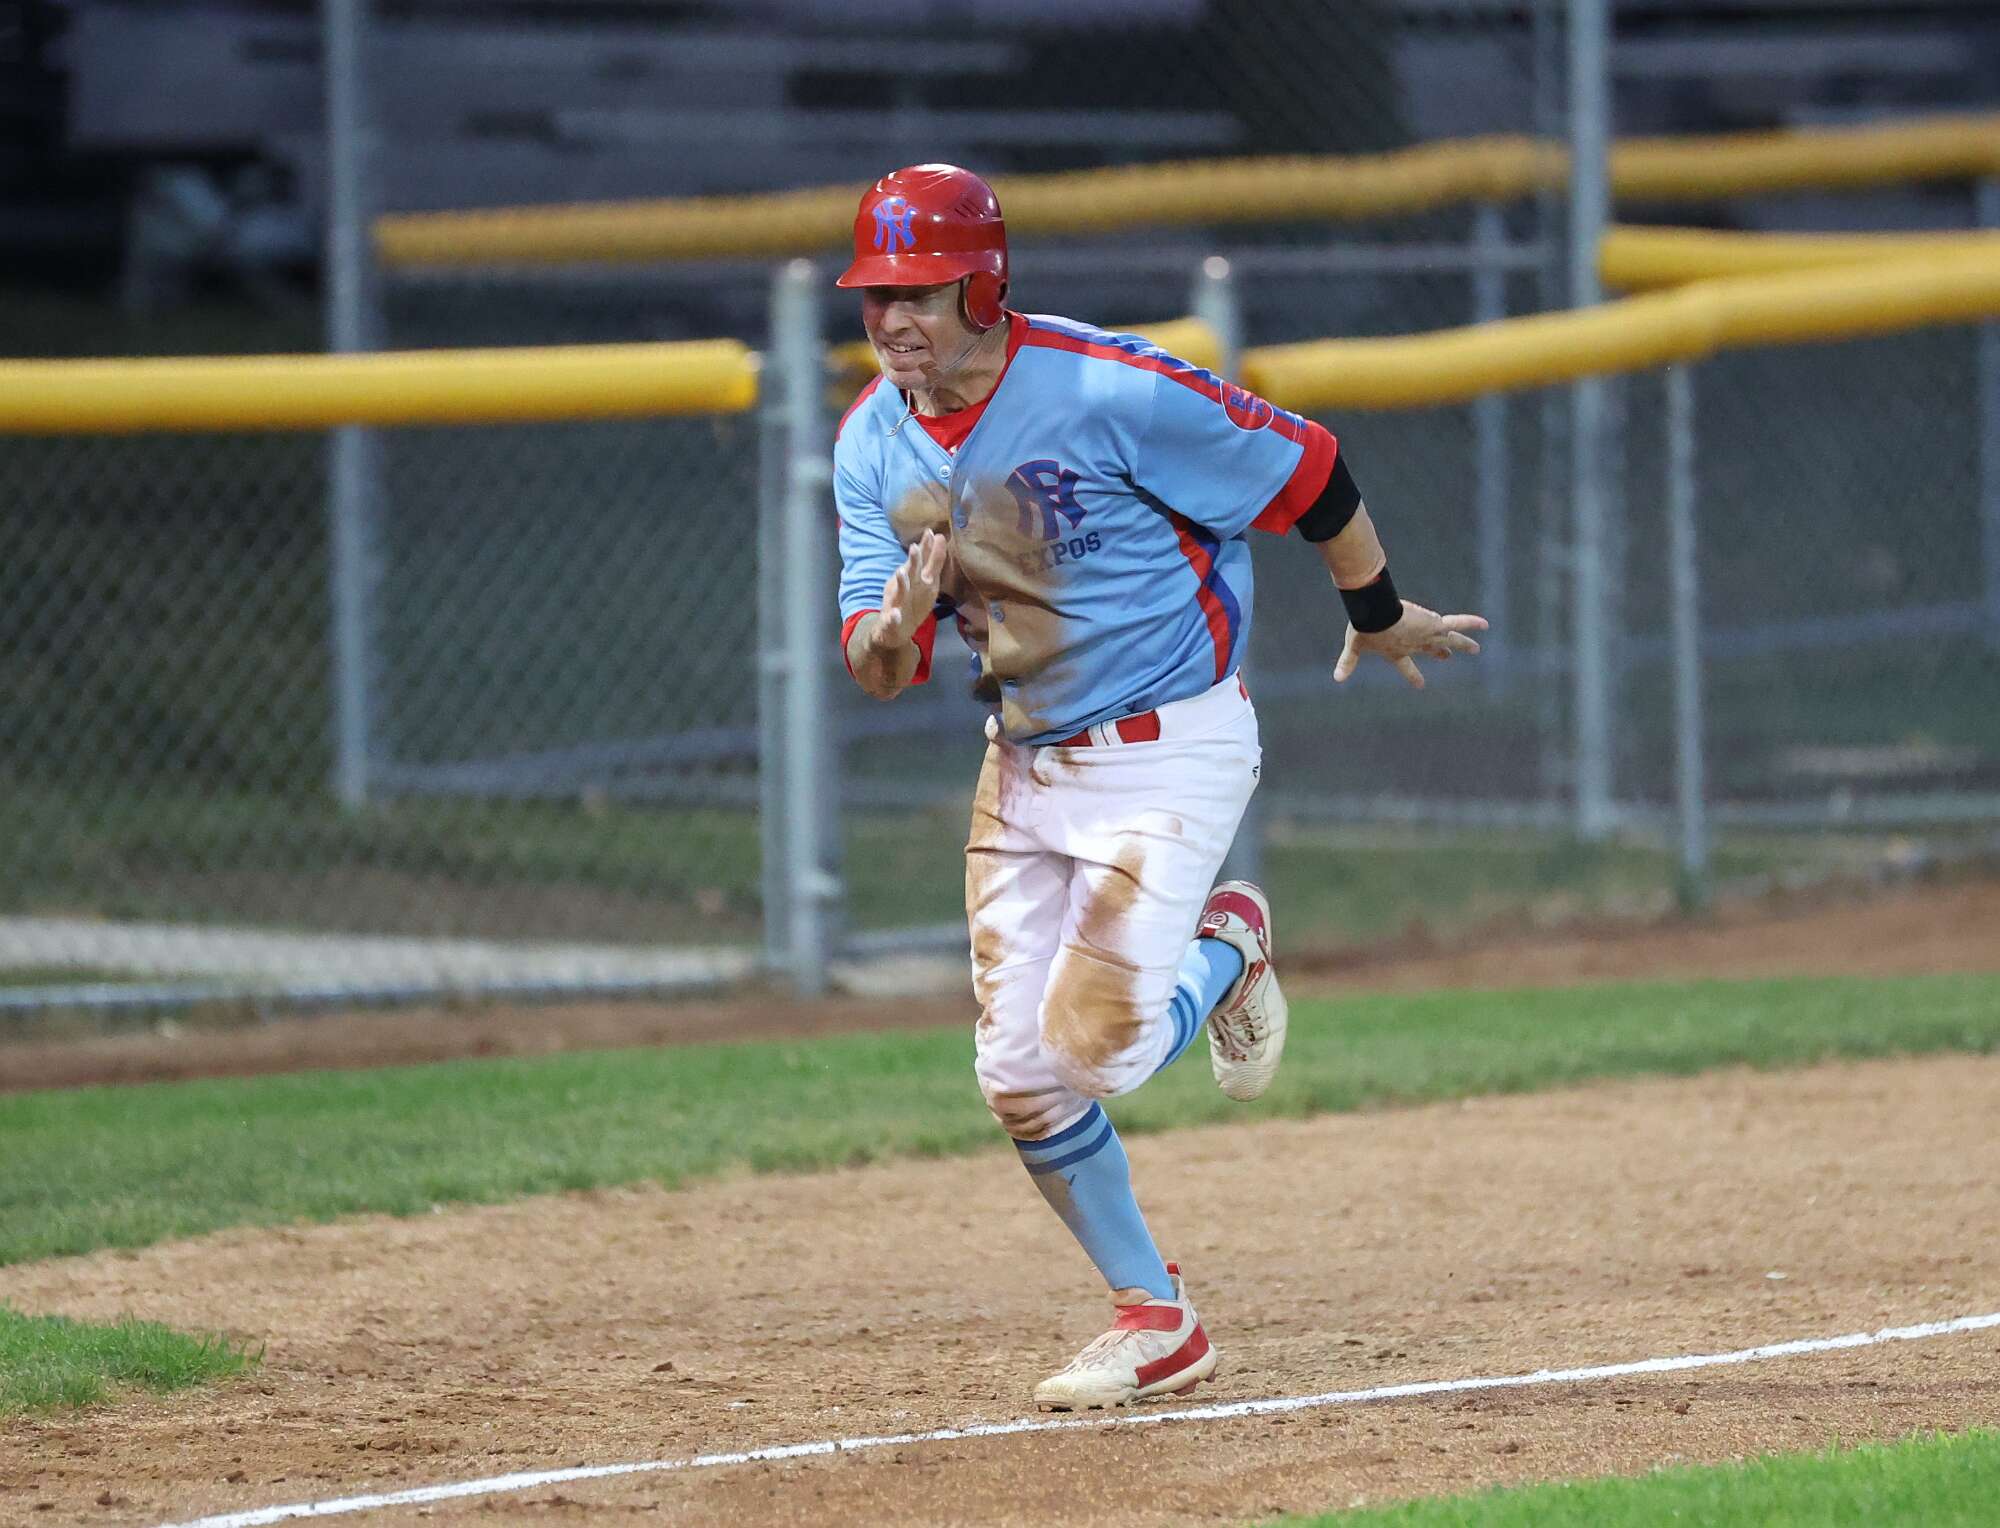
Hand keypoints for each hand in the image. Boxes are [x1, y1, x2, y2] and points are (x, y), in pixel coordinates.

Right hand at [870, 529, 946, 653]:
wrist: (894, 629)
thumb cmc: (911, 600)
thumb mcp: (923, 579)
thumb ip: (930, 560)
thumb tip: (938, 537)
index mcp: (916, 578)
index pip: (922, 561)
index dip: (927, 548)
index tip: (932, 533)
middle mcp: (907, 587)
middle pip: (911, 572)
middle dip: (913, 560)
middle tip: (915, 547)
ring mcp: (897, 602)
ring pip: (899, 591)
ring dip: (901, 582)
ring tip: (901, 572)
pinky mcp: (891, 619)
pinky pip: (892, 618)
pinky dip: (893, 617)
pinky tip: (895, 614)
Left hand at [1333, 603, 1487, 690]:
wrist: (1376, 617)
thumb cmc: (1365, 629)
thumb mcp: (1355, 646)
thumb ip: (1347, 662)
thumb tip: (1335, 679)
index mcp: (1398, 651)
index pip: (1406, 666)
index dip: (1413, 675)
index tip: (1420, 685)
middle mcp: (1416, 645)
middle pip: (1431, 650)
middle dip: (1440, 653)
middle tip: (1447, 657)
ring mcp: (1427, 635)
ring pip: (1449, 640)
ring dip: (1463, 643)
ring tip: (1476, 649)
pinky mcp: (1435, 624)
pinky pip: (1458, 622)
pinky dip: (1471, 622)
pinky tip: (1485, 624)